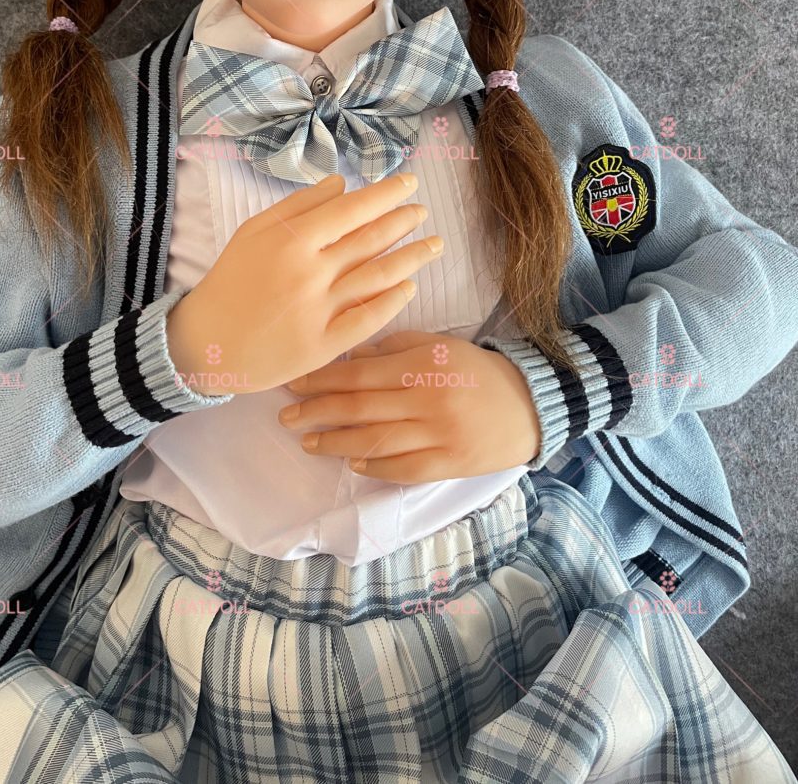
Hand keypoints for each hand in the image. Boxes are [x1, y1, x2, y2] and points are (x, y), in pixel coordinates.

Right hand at [165, 173, 444, 395]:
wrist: (207, 342)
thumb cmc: (231, 280)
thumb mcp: (254, 231)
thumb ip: (299, 206)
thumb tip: (342, 185)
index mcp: (292, 240)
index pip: (351, 209)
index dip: (386, 194)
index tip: (409, 184)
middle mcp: (309, 273)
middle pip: (370, 240)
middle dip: (404, 221)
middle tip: (423, 211)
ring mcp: (318, 311)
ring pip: (378, 277)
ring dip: (411, 258)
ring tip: (434, 245)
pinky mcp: (324, 346)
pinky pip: (368, 319)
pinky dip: (393, 301)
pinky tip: (411, 287)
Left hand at [276, 328, 541, 481]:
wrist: (529, 404)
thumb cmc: (475, 369)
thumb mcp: (437, 345)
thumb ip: (393, 349)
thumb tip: (350, 355)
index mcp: (422, 366)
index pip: (360, 374)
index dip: (322, 380)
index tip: (293, 383)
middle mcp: (428, 401)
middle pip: (361, 408)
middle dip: (318, 412)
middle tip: (285, 416)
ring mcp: (439, 435)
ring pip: (376, 441)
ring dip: (336, 443)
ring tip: (307, 442)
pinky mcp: (450, 463)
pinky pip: (405, 469)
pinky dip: (376, 466)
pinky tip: (353, 463)